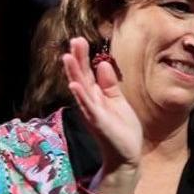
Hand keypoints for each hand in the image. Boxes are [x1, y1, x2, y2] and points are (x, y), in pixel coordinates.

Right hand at [61, 37, 142, 182]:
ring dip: (74, 73)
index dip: (83, 57)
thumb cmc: (121, 127)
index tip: (79, 40)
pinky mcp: (98, 122)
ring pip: (81, 90)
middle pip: (81, 77)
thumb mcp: (117, 100)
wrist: (127, 153)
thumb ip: (109, 84)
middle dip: (77, 59)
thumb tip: (102, 64)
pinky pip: (89, 107)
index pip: (87, 73)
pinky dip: (81, 96)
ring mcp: (93, 112)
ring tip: (67, 57)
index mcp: (96, 96)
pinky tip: (75, 85)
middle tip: (74, 40)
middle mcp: (90, 102)